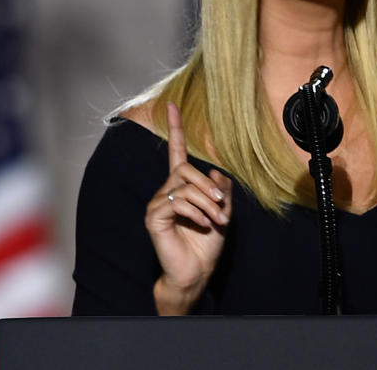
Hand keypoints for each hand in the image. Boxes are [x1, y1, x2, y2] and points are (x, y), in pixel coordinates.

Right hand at [145, 102, 231, 313]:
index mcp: (182, 186)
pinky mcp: (154, 217)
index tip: (171, 105)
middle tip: (222, 207)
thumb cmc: (207, 242)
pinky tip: (202, 224)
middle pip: (184, 168)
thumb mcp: (222, 210)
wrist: (196, 270)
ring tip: (216, 219)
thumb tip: (214, 173)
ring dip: (207, 202)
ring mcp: (158, 203)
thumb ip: (220, 189)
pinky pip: (177, 202)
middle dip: (207, 185)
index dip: (175, 129)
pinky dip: (196, 212)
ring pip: (184, 185)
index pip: (176, 152)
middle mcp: (166, 190)